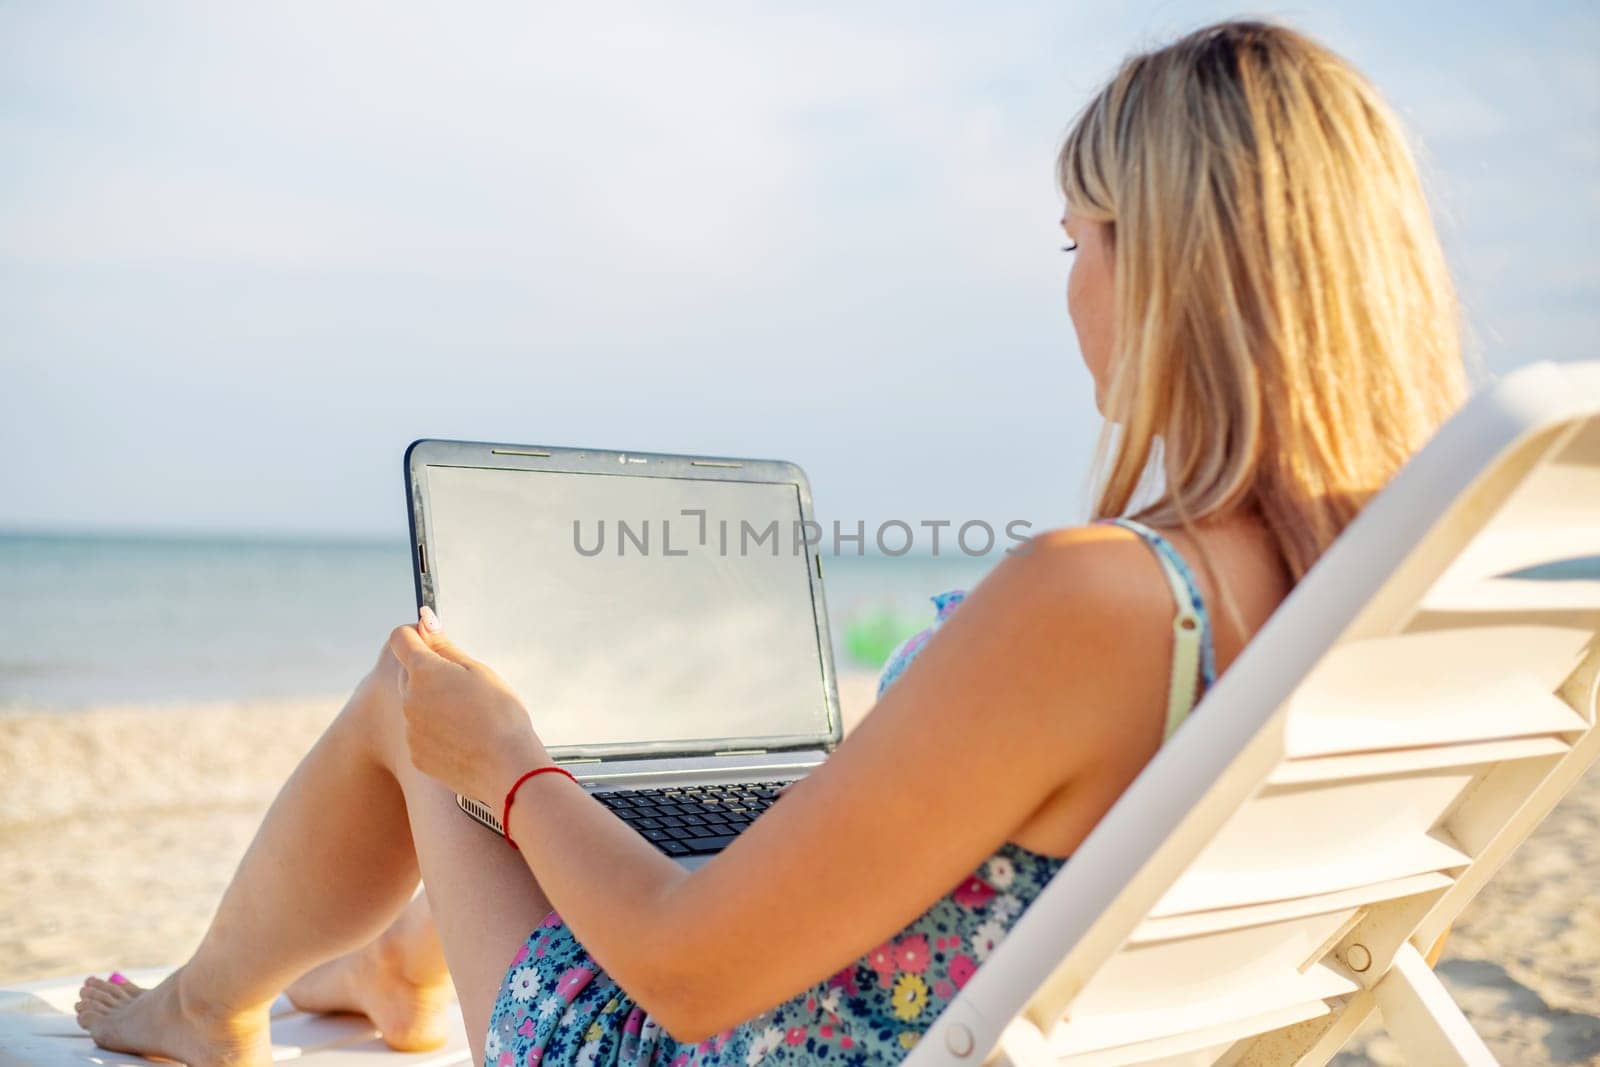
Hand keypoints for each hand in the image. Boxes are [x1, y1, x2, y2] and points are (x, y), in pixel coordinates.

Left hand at [388, 607, 551, 804]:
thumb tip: (425, 621)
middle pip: (408, 673)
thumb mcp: (477, 671)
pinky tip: (462, 738)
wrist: (507, 768)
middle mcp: (408, 699)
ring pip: (415, 704)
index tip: (433, 640)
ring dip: (433, 703)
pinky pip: (419, 732)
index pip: (400, 639)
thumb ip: (445, 646)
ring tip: (467, 717)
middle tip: (464, 686)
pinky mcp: (416, 754)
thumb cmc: (500, 715)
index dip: (416, 634)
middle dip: (429, 673)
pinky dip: (435, 730)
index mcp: (423, 672)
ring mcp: (410, 729)